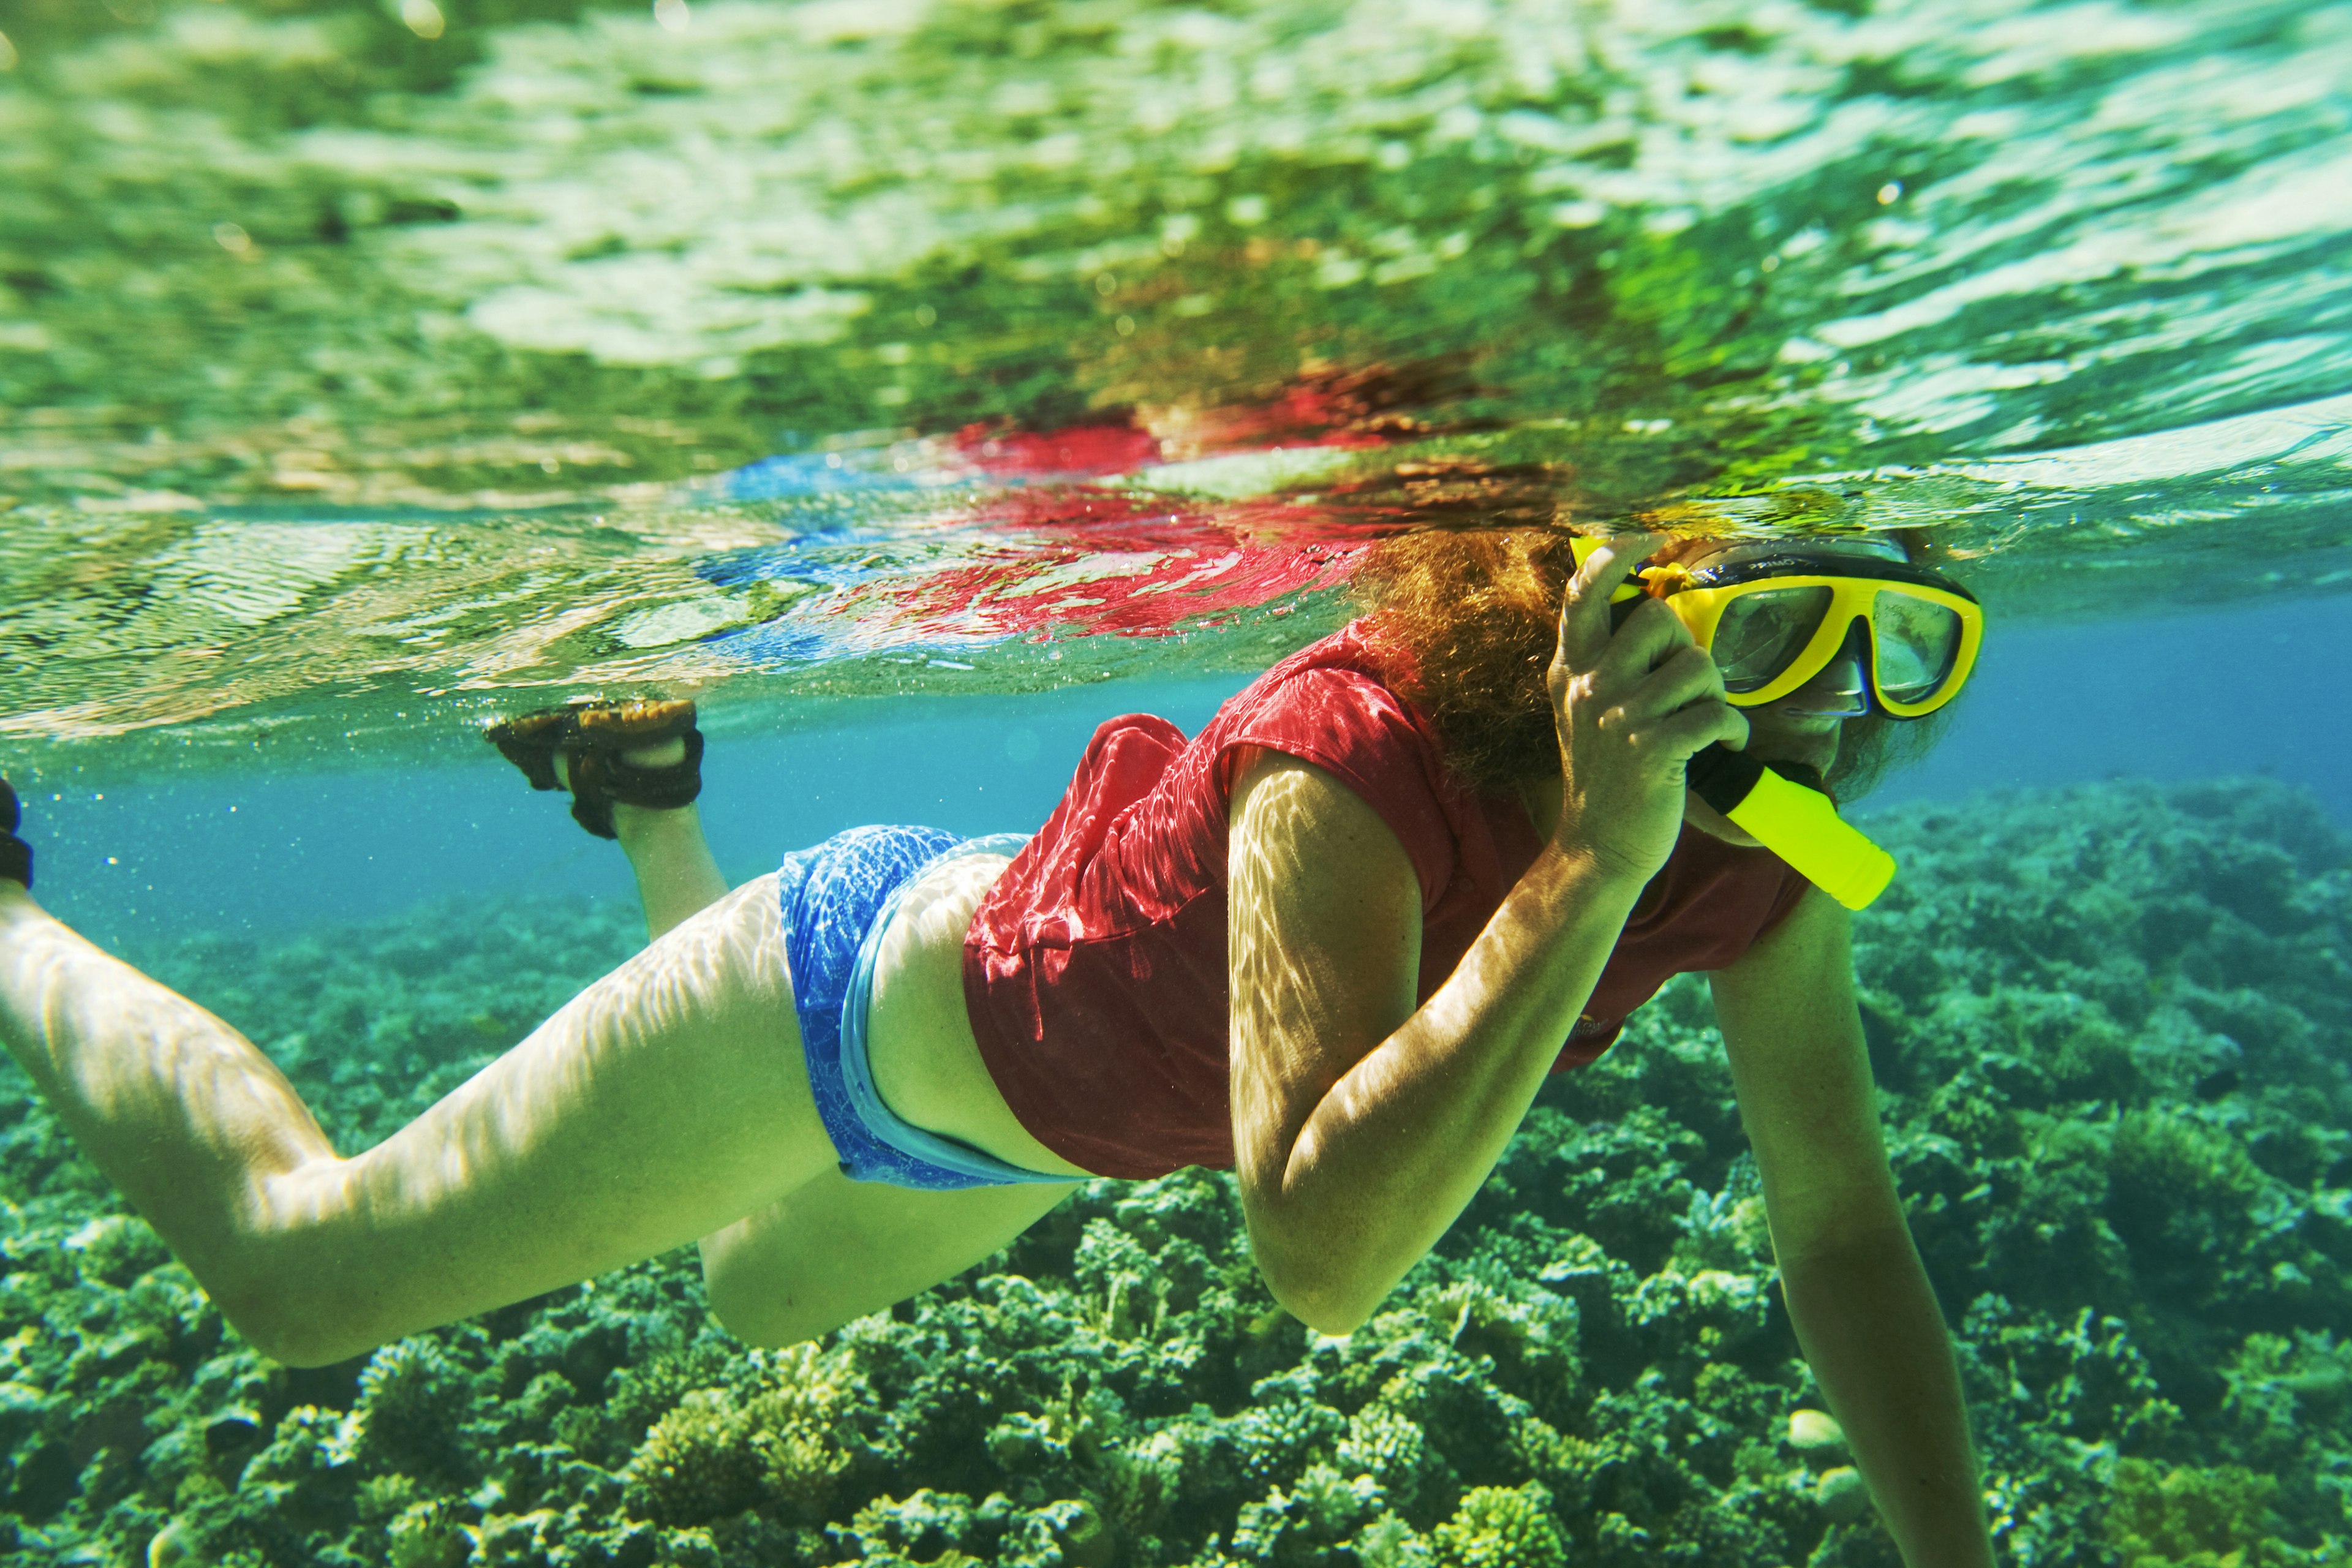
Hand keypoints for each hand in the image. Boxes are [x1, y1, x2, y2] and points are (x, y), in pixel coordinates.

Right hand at [1546, 533, 1749, 882]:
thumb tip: (1650, 607)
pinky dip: (1732, 730)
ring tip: (1704, 725)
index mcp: (1570, 670)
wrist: (1597, 848)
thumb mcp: (1583, 710)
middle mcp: (1587, 686)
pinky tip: (1724, 746)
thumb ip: (1602, 660)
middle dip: (1686, 647)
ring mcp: (1617, 718)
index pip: (1583, 596)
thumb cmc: (1605, 775)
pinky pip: (1716, 714)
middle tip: (1685, 689)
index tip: (1645, 537)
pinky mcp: (1652, 750)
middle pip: (1659, 618)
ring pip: (1697, 666)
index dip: (1615, 557)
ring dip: (1714, 696)